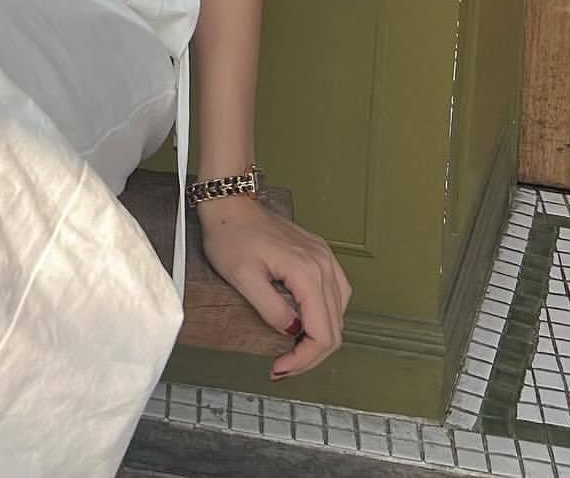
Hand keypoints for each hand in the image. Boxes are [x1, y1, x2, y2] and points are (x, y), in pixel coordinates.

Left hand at [195, 193, 352, 379]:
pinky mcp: (319, 253)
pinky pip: (337, 293)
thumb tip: (292, 331)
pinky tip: (308, 322)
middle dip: (310, 355)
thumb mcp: (242, 278)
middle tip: (284, 366)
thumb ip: (271, 309)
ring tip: (294, 350)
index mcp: (306, 272)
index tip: (281, 368)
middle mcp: (323, 264)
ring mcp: (324, 257)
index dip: (304, 359)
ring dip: (320, 337)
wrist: (229, 202)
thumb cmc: (229, 234)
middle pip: (335, 327)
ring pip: (340, 313)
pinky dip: (327, 315)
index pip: (322, 333)